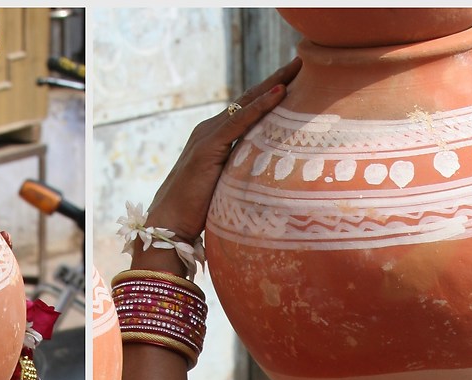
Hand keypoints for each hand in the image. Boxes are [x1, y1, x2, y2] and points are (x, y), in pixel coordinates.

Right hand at [137, 59, 299, 259]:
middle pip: (249, 99)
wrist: (168, 226)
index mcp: (213, 139)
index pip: (247, 109)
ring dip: (273, 83)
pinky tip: (280, 92)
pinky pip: (239, 121)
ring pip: (246, 104)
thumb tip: (269, 176)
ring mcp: (206, 136)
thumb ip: (241, 171)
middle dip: (277, 78)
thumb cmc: (196, 213)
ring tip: (297, 67)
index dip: (271, 92)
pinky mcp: (207, 147)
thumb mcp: (226, 185)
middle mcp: (208, 131)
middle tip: (303, 60)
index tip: (298, 77)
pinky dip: (260, 105)